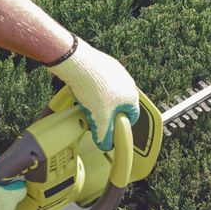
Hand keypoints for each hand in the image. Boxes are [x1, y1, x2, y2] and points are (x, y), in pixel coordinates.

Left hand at [48, 36, 139, 150]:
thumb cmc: (93, 90)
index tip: (111, 130)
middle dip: (109, 113)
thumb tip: (106, 145)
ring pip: (111, 92)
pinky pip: (103, 81)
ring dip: (101, 100)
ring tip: (88, 104)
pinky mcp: (106, 64)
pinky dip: (95, 87)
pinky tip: (84, 90)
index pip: (132, 117)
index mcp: (131, 97)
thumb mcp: (99, 120)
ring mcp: (118, 72)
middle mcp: (128, 83)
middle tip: (96, 118)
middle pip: (120, 105)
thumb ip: (105, 136)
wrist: (79, 64)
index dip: (120, 126)